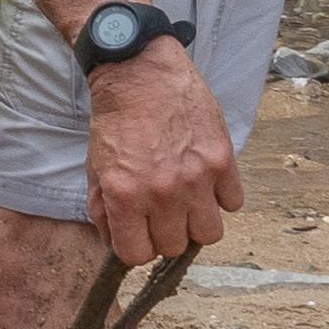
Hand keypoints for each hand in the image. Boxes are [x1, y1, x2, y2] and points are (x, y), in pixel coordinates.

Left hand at [83, 63, 243, 271]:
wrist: (139, 73)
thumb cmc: (115, 120)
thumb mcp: (95, 167)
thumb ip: (103, 209)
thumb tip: (114, 241)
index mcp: (125, 197)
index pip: (137, 255)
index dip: (137, 246)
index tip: (141, 232)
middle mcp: (162, 193)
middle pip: (174, 247)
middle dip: (166, 233)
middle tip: (163, 212)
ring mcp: (196, 178)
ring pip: (209, 234)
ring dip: (198, 222)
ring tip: (189, 202)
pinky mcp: (222, 160)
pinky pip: (234, 203)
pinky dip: (223, 197)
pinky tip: (207, 181)